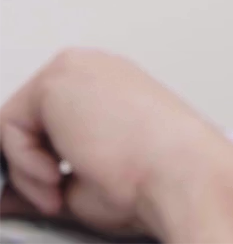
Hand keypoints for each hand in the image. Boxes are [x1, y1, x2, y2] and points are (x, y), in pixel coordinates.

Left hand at [0, 49, 232, 242]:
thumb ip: (43, 182)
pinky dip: (25, 163)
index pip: (55, 119)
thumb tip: (8, 196)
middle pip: (33, 115)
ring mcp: (78, 68)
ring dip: (30, 167)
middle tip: (58, 193)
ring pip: (18, 122)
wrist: (184, 174)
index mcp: (113, 87)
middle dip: (35, 162)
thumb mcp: (88, 184)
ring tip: (63, 188)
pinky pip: (9, 126)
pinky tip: (60, 175)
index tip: (58, 190)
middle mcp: (97, 70)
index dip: (46, 161)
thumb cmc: (158, 179)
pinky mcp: (59, 79)